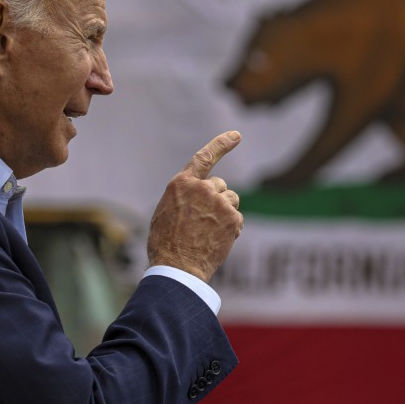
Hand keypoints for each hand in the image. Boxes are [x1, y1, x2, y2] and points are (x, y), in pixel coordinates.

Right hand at [147, 131, 244, 281]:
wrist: (178, 267)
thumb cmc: (166, 244)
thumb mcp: (166, 212)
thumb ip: (184, 198)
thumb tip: (197, 199)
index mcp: (181, 183)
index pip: (204, 157)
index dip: (221, 144)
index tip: (236, 136)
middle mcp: (202, 188)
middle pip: (220, 185)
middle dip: (217, 199)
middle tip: (204, 221)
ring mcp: (218, 202)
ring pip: (231, 200)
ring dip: (226, 212)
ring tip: (209, 232)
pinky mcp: (232, 218)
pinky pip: (238, 218)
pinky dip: (232, 229)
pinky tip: (218, 241)